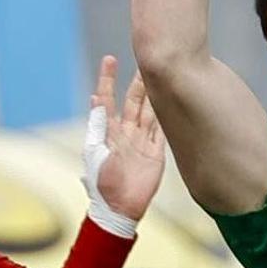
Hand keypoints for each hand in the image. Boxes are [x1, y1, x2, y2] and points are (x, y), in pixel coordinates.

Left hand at [84, 56, 166, 228]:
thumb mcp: (95, 153)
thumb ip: (98, 127)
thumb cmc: (102, 183)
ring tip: (160, 74)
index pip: (108, 100)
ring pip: (150, 112)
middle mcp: (126, 133)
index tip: (110, 59)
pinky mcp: (156, 152)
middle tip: (144, 60)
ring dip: (154, 94)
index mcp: (108, 132)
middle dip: (138, 82)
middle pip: (133, 101)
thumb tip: (96, 99)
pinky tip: (170, 100)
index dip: (108, 79)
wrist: (120, 208)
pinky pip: (162, 130)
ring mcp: (142, 142)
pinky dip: (166, 115)